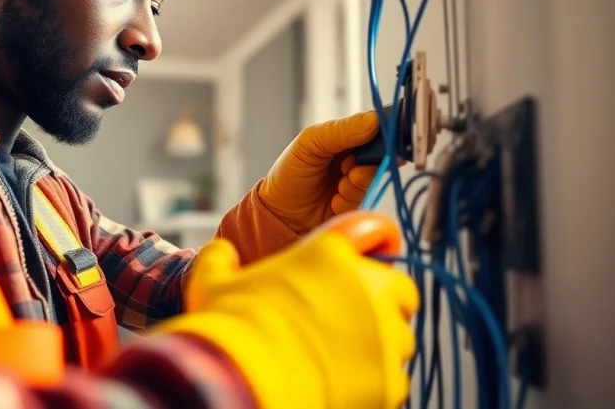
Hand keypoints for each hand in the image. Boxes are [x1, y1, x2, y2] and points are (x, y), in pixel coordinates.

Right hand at [157, 212, 418, 408]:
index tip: (368, 255)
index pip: (374, 229)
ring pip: (398, 339)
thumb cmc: (231, 327)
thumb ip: (221, 259)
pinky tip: (338, 385)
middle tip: (350, 317)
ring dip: (376, 345)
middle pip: (400, 289)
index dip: (374, 240)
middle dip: (384, 302)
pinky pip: (391, 380)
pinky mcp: (389, 381)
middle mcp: (369, 288)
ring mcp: (385, 337)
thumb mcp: (214, 281)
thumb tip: (221, 254)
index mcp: (331, 254)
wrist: (244, 382)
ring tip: (337, 358)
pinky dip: (371, 383)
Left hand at [258, 111, 386, 233]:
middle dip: (372, 156)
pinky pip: (368, 196)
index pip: (375, 124)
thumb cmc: (290, 174)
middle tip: (350, 164)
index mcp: (345, 136)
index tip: (384, 134)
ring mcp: (359, 179)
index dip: (384, 127)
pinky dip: (352, 196)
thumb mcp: (309, 143)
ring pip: (377, 173)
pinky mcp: (361, 201)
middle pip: (384, 149)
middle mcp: (356, 155)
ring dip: (359, 178)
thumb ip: (340, 131)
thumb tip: (374, 121)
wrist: (280, 214)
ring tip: (340, 184)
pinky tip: (335, 200)